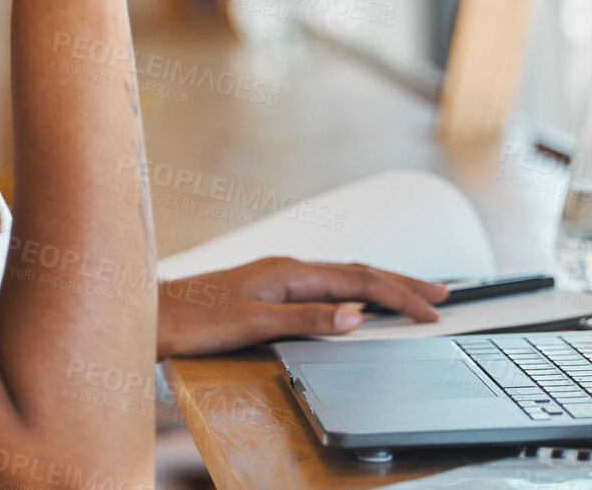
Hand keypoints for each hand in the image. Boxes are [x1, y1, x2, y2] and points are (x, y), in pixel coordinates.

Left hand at [154, 257, 449, 358]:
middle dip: (402, 284)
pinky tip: (357, 302)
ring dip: (382, 286)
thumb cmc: (193, 319)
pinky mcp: (269, 289)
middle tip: (441, 295)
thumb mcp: (253, 323)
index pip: (360, 280)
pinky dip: (355, 292)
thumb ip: (305, 319)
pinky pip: (326, 286)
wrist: (150, 314)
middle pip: (358, 273)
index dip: (400, 296)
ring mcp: (278, 276)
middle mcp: (288, 268)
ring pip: (343, 277)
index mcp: (290, 271)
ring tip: (412, 295)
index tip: (432, 311)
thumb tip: (355, 316)